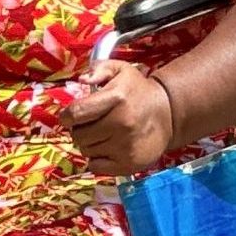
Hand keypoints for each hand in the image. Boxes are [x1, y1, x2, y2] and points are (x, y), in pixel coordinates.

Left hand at [67, 59, 177, 176]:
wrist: (168, 114)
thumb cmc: (138, 91)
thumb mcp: (121, 70)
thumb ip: (99, 69)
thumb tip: (82, 80)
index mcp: (116, 98)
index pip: (76, 113)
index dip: (66, 117)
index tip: (69, 117)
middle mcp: (121, 123)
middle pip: (78, 135)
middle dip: (79, 130)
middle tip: (91, 124)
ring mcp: (125, 146)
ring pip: (86, 151)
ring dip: (89, 144)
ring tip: (103, 135)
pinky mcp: (129, 164)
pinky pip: (96, 167)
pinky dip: (97, 160)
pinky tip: (108, 149)